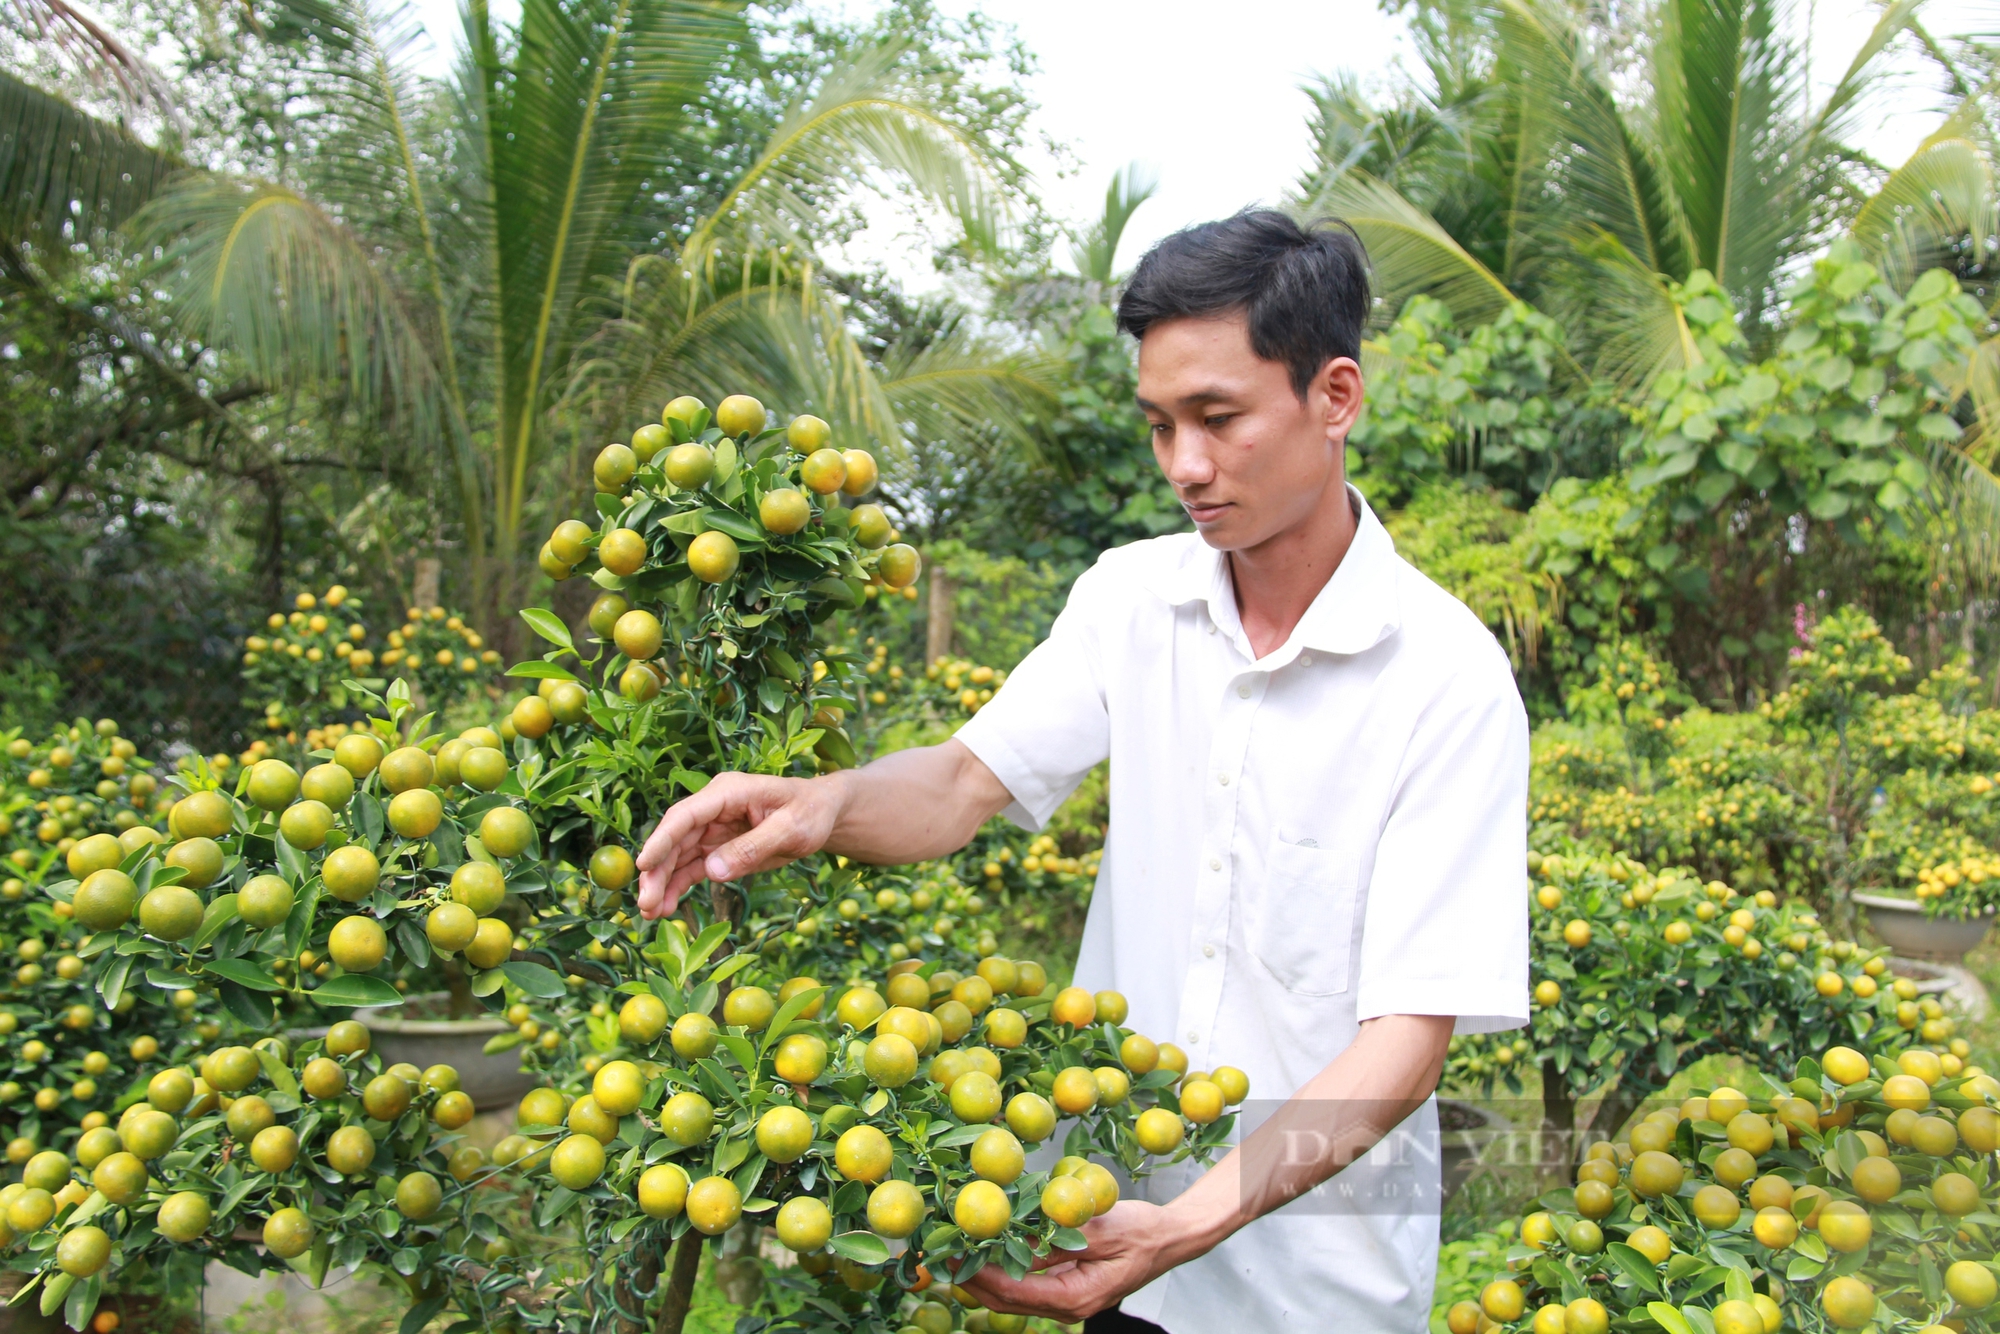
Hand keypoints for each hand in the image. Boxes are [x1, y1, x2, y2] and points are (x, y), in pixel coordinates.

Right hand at [634, 772, 843, 917]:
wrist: (821, 813)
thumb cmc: (810, 813)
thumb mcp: (791, 830)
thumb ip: (753, 848)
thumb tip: (712, 872)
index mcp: (728, 793)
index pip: (686, 815)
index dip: (662, 839)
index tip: (642, 865)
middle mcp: (713, 809)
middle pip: (675, 839)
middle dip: (657, 871)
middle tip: (646, 904)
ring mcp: (712, 828)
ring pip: (677, 856)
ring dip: (662, 883)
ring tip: (650, 913)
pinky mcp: (716, 848)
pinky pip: (691, 868)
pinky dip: (677, 886)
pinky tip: (665, 908)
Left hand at [958, 1201, 1196, 1322]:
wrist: (1170, 1238)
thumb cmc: (1140, 1231)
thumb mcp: (1097, 1230)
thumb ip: (1053, 1240)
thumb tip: (1009, 1242)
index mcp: (1073, 1299)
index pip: (1012, 1292)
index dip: (978, 1275)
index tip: (951, 1254)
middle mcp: (1066, 1308)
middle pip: (1004, 1300)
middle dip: (970, 1278)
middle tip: (937, 1254)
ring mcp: (1065, 1300)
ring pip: (1011, 1295)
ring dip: (981, 1274)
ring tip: (951, 1249)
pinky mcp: (1064, 1287)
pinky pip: (1025, 1284)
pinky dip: (1001, 1268)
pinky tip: (984, 1247)